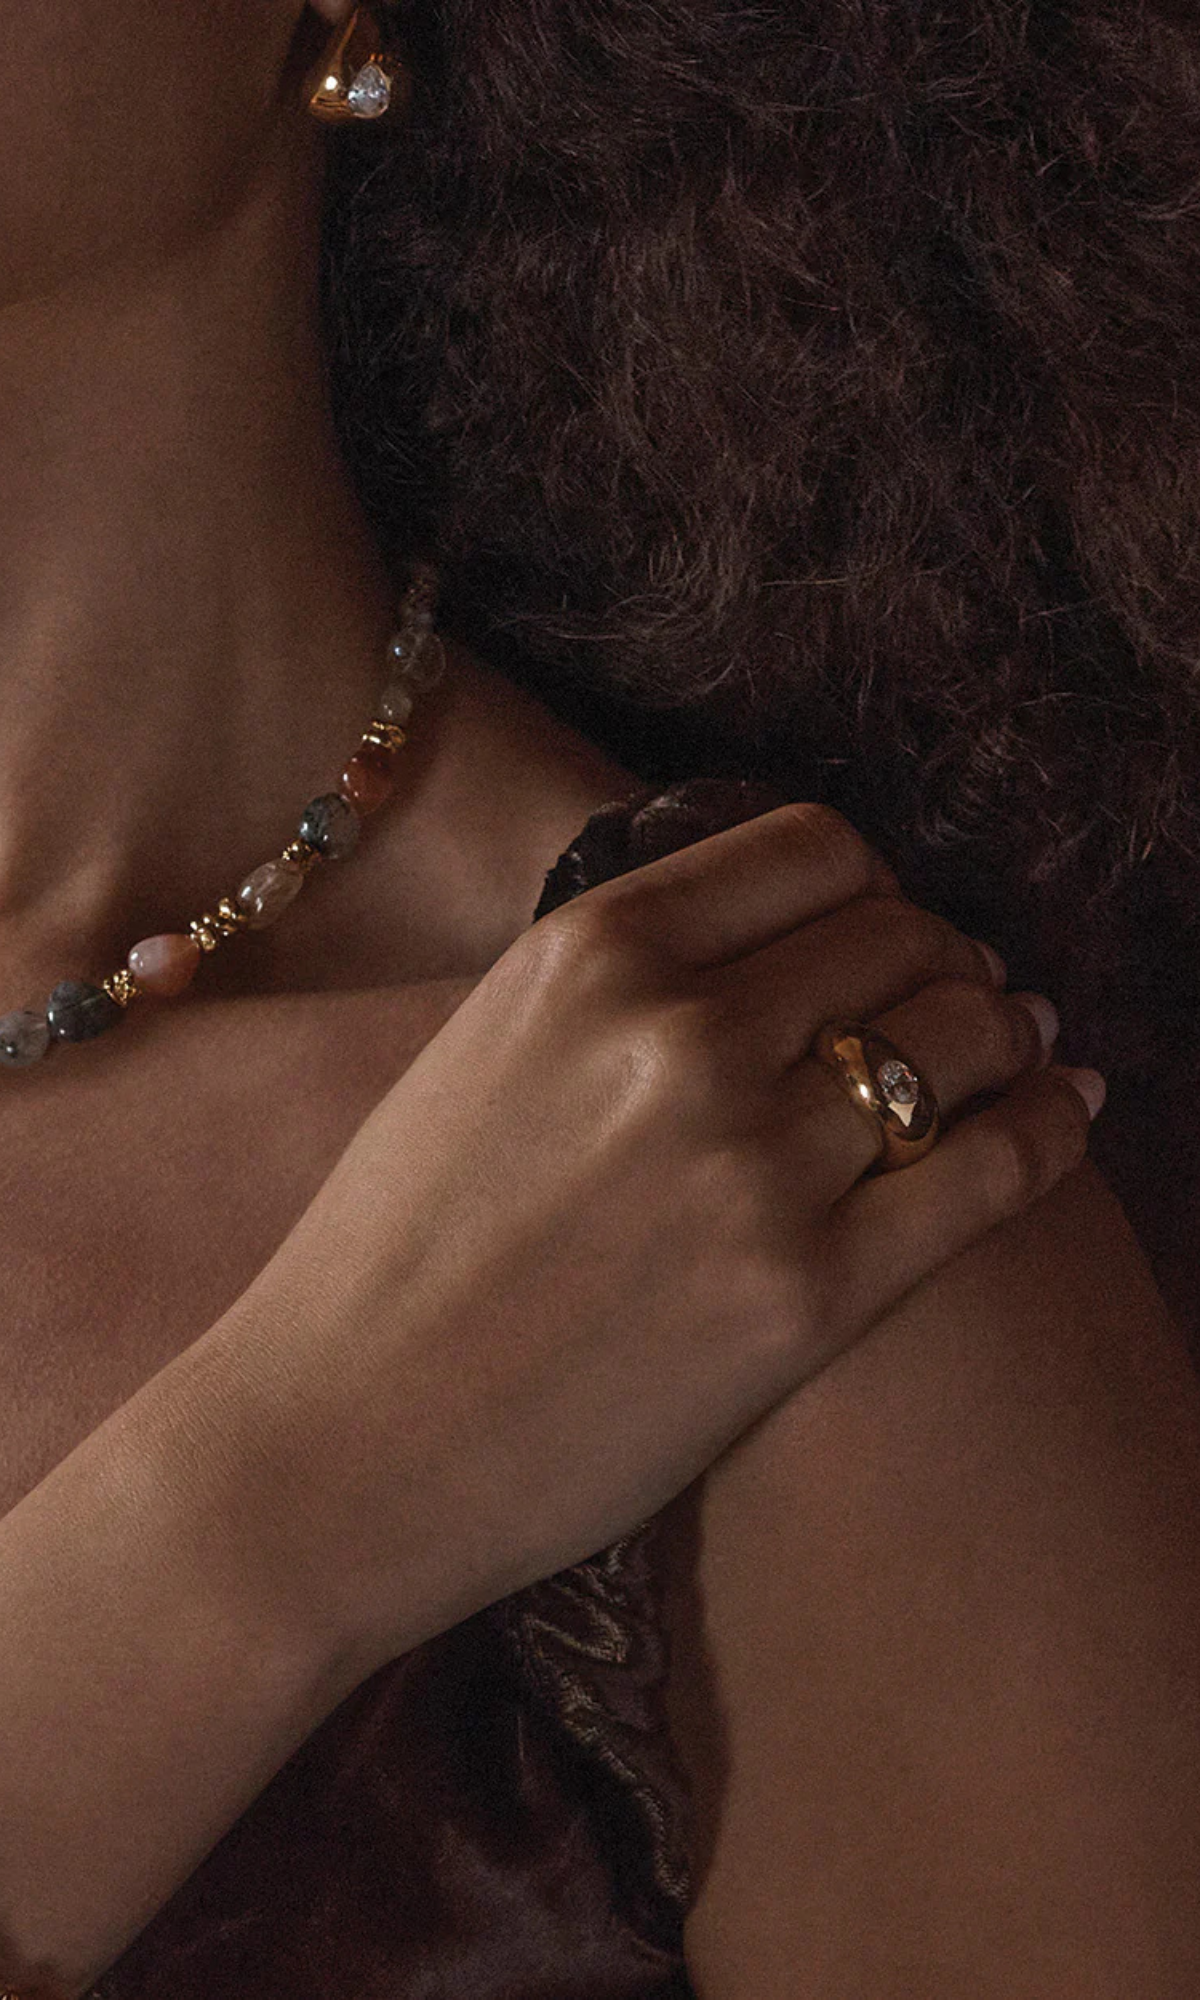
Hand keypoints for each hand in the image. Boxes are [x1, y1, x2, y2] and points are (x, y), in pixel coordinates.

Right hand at [207, 803, 1100, 1673]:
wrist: (336, 1446)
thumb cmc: (394, 1261)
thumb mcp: (483, 1052)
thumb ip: (619, 984)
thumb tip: (776, 959)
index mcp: (587, 949)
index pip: (817, 850)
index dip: (878, 888)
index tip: (889, 933)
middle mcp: (680, 1028)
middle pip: (905, 937)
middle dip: (953, 964)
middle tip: (972, 1004)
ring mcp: (750, 1159)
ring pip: (966, 1039)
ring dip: (1014, 1038)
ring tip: (1030, 1055)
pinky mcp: (806, 1293)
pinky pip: (995, 1169)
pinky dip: (1053, 1127)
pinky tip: (1070, 1112)